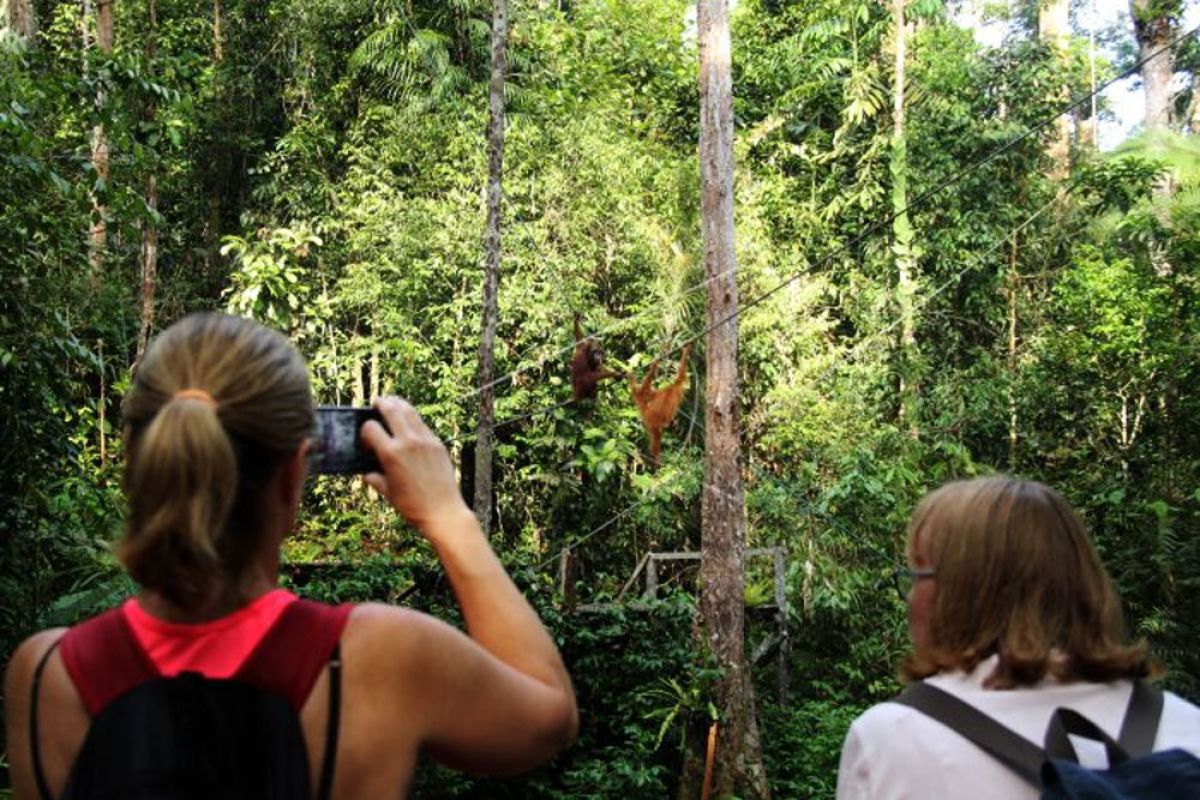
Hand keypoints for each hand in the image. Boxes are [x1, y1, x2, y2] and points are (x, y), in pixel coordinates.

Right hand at [360, 397, 471, 533]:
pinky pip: (422, 424)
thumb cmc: (412, 505)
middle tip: (377, 402)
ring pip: (409, 412)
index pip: (370, 428)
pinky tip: (410, 422)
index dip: (365, 430)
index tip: (366, 436)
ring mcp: (425, 441)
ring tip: (392, 403)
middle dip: (381, 403)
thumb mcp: (387, 492)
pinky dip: (413, 419)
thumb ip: (375, 479)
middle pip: (391, 410)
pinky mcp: (437, 444)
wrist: (442, 511)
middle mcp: (408, 442)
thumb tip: (367, 473)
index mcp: (390, 454)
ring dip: (399, 404)